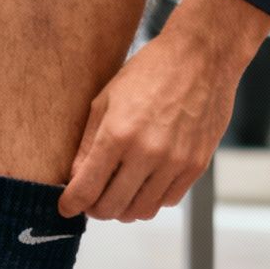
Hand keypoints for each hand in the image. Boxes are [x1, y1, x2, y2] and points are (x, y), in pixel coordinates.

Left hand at [60, 0, 269, 222]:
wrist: (202, 57)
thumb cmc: (151, 71)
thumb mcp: (106, 100)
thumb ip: (87, 144)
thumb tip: (75, 179)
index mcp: (118, 134)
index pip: (86, 190)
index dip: (71, 204)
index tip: (67, 206)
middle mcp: (147, 153)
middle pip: (112, 208)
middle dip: (95, 209)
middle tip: (91, 199)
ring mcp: (175, 162)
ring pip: (141, 211)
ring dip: (124, 208)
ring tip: (118, 191)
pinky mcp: (196, 166)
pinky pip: (167, 200)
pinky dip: (152, 198)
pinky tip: (145, 181)